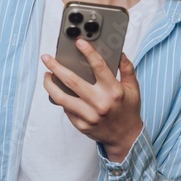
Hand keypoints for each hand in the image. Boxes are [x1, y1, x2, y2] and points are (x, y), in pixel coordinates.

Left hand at [42, 39, 142, 162]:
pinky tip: (59, 92)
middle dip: (56, 67)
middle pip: (72, 81)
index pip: (99, 67)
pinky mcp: (81, 125)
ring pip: (61, 97)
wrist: (126, 138)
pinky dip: (61, 99)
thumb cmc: (128, 110)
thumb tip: (120, 53)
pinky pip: (66, 109)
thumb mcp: (133, 89)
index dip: (88, 52)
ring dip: (50, 85)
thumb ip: (127, 69)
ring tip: (46, 75)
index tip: (78, 42)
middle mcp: (100, 103)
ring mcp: (89, 116)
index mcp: (113, 91)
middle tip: (46, 58)